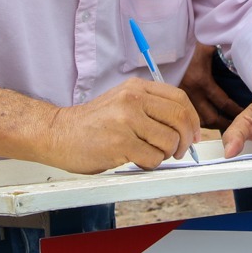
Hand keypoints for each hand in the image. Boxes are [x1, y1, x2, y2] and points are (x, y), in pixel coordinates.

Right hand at [49, 78, 199, 171]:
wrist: (57, 133)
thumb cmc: (91, 123)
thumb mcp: (121, 102)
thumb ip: (150, 108)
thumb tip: (185, 126)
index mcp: (136, 88)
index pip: (179, 99)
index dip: (193, 119)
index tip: (194, 134)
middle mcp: (133, 99)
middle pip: (180, 118)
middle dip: (186, 139)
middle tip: (180, 151)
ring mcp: (126, 120)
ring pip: (169, 141)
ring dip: (165, 154)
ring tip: (150, 155)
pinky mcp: (120, 143)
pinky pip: (153, 158)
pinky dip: (150, 164)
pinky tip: (136, 160)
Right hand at [178, 43, 243, 129]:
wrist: (166, 42)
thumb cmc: (189, 43)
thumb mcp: (209, 47)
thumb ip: (225, 55)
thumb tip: (241, 59)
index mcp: (201, 81)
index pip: (223, 103)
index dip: (235, 111)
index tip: (245, 113)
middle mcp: (190, 92)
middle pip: (210, 118)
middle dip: (224, 124)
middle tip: (236, 125)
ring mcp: (181, 96)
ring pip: (197, 120)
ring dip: (210, 124)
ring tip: (222, 126)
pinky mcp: (173, 97)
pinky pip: (187, 115)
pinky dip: (197, 120)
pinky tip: (205, 120)